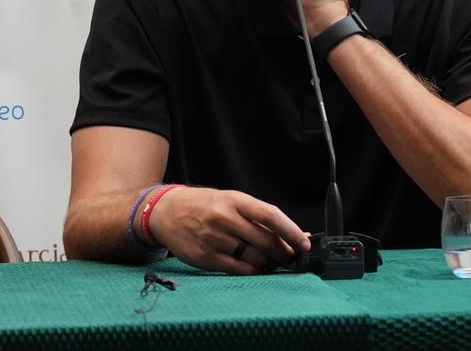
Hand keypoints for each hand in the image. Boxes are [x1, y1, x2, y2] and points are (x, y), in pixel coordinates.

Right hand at [149, 187, 310, 274]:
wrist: (165, 212)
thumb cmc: (203, 205)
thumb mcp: (229, 200)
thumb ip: (257, 216)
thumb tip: (292, 233)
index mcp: (233, 200)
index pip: (270, 216)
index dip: (291, 231)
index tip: (304, 242)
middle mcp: (224, 219)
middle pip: (266, 241)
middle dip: (284, 252)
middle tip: (291, 255)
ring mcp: (214, 239)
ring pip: (255, 258)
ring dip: (270, 262)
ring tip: (273, 260)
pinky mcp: (207, 258)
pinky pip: (240, 269)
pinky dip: (254, 270)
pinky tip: (257, 266)